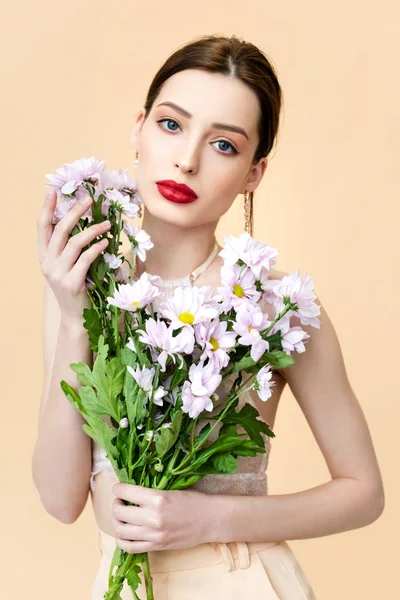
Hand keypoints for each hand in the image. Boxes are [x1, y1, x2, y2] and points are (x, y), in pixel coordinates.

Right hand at [37, 189, 111, 324]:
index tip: (51, 191)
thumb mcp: (66, 267)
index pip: (42, 228)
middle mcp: (48, 263)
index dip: (46, 209)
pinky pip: (85, 259)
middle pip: (59, 230)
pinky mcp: (72, 283)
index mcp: (44, 257)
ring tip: (107, 224)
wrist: (76, 318)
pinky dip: (97, 248)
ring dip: (92, 230)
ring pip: (74, 243)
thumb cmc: (76, 289)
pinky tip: (106, 243)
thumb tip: (82, 224)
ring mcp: (58, 274)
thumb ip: (68, 249)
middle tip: (89, 200)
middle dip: (74, 212)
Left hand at [111, 483, 212, 553]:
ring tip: (121, 516)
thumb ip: (150, 493)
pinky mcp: (156, 547)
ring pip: (121, 531)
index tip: (118, 488)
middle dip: (116, 504)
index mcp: (157, 498)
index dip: (118, 488)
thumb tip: (130, 490)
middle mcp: (153, 517)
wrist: (210, 520)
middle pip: (120, 512)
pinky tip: (125, 532)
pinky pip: (130, 547)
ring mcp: (154, 535)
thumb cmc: (193, 501)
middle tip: (119, 501)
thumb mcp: (171, 490)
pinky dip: (122, 540)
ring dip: (116, 522)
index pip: (126, 492)